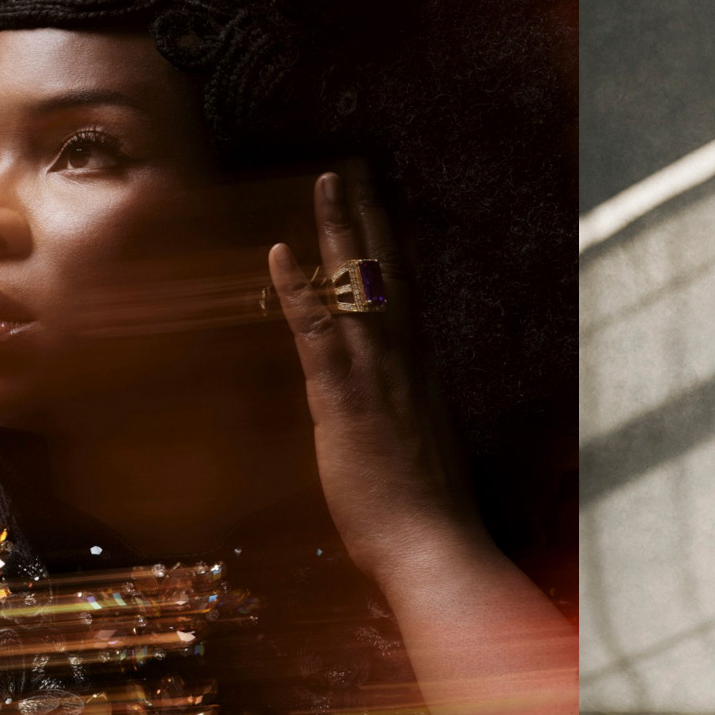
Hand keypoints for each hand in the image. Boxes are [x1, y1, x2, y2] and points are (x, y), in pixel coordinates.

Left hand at [267, 166, 481, 582]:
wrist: (434, 545)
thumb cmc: (427, 514)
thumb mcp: (419, 453)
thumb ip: (405, 419)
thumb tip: (395, 412)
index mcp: (422, 373)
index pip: (405, 296)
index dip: (391, 249)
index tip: (381, 208)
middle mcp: (406, 362)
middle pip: (388, 273)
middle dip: (368, 218)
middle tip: (351, 168)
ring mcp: (377, 376)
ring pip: (359, 286)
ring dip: (339, 229)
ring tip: (327, 180)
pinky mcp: (344, 399)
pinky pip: (318, 332)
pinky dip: (297, 289)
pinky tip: (279, 252)